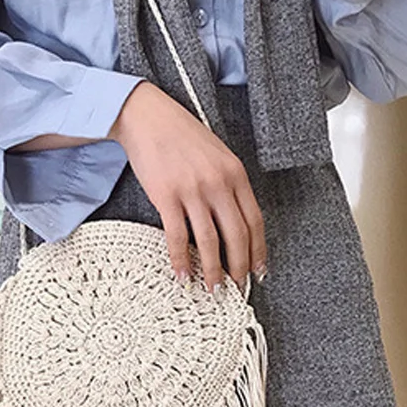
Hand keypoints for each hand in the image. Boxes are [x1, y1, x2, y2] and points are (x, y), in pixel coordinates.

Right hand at [109, 81, 266, 293]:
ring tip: (213, 290)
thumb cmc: (180, 135)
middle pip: (237, 235)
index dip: (258, 251)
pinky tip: (183, 276)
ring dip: (212, 271)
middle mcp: (218, 183)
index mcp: (235, 173)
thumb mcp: (217, 154)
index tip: (259, 271)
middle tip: (237, 288)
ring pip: (210, 242)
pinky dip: (181, 261)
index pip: (254, 221)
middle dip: (239, 268)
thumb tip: (233, 220)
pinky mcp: (166, 196)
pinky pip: (178, 237)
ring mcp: (193, 191)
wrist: (147, 117)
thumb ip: (228, 183)